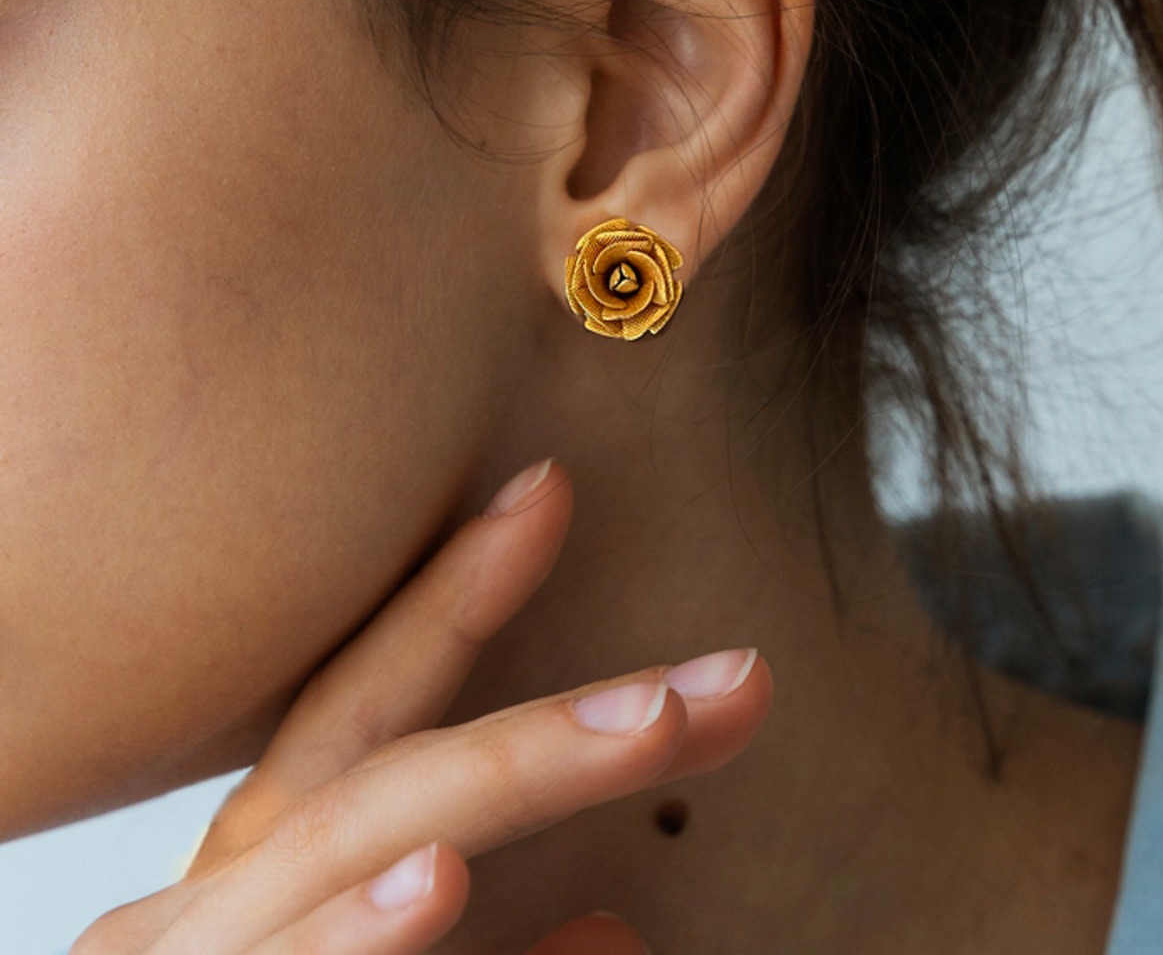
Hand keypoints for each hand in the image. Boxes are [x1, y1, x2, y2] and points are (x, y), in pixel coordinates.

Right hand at [71, 459, 772, 953]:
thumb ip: (473, 954)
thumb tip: (615, 930)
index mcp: (251, 868)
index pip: (358, 703)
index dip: (454, 591)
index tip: (549, 491)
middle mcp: (207, 903)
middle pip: (384, 768)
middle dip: (552, 714)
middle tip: (719, 682)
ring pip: (342, 849)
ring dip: (497, 779)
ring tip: (639, 729)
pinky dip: (357, 943)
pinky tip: (433, 887)